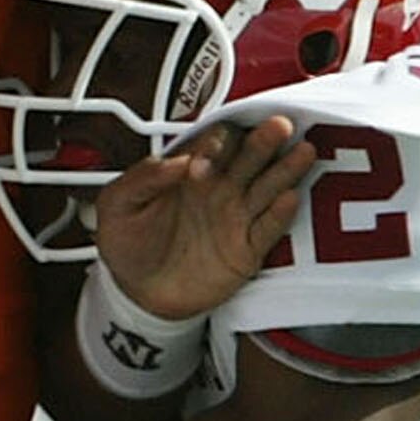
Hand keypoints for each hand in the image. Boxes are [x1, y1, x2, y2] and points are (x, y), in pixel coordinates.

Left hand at [93, 112, 314, 319]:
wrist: (137, 294)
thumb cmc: (127, 245)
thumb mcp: (116, 206)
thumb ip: (141, 178)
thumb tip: (175, 161)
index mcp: (190, 172)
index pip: (214, 146)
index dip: (217, 142)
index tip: (212, 149)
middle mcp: (220, 190)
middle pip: (249, 158)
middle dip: (263, 142)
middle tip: (279, 126)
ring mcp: (236, 218)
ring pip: (267, 187)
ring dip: (285, 170)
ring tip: (303, 152)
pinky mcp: (247, 250)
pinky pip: (268, 229)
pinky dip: (280, 214)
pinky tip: (290, 198)